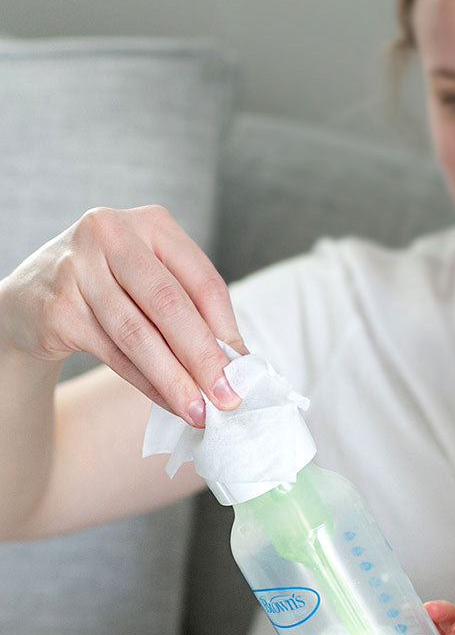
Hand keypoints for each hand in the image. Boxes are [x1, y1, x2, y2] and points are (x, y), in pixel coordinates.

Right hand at [0, 205, 244, 425]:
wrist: (31, 299)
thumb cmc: (111, 290)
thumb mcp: (154, 285)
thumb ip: (195, 314)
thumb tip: (238, 364)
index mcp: (152, 223)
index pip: (203, 281)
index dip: (227, 330)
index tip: (244, 371)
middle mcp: (112, 234)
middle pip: (171, 305)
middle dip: (204, 358)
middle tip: (226, 397)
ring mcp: (78, 267)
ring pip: (139, 334)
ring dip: (174, 379)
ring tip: (198, 410)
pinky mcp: (57, 305)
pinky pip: (112, 353)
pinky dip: (145, 383)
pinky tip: (166, 401)